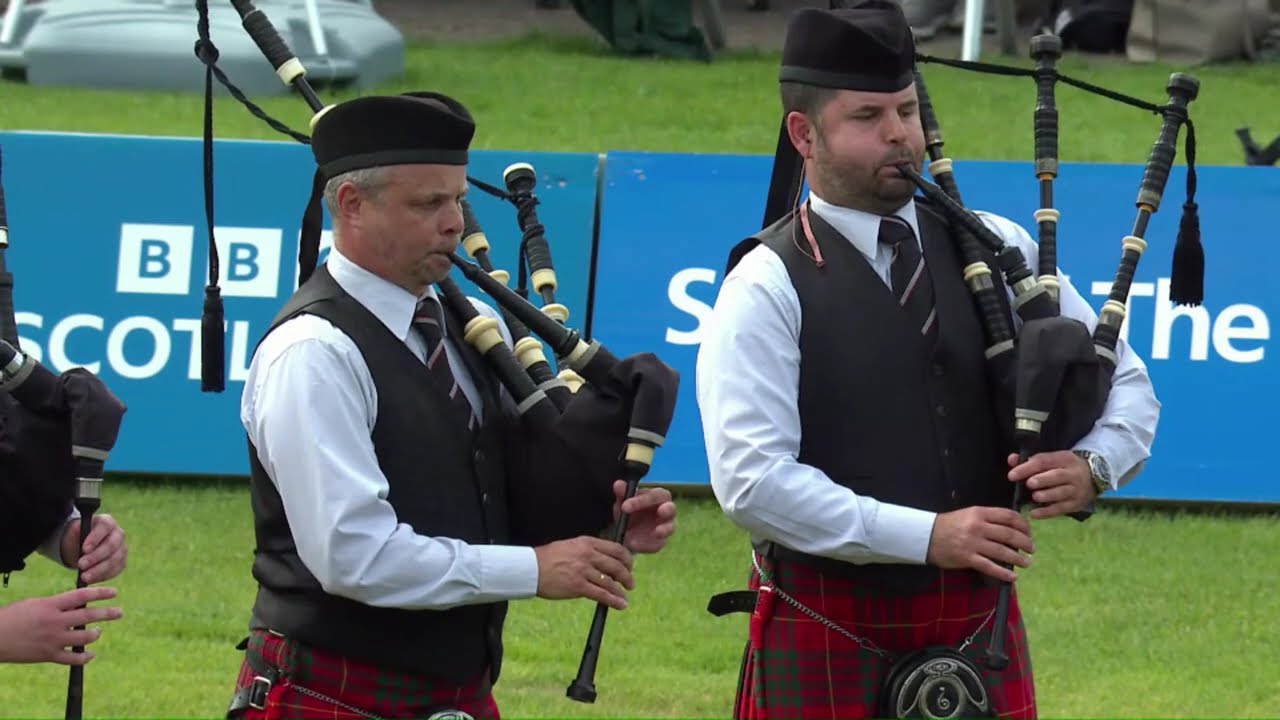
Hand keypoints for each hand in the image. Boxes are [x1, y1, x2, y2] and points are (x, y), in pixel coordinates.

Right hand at [0, 586, 122, 664]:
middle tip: (120, 612)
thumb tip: (79, 605)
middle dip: (108, 613)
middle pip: (89, 616)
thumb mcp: (35, 604)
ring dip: (96, 634)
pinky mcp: (48, 656)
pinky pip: (73, 659)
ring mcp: (52, 640)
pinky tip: (91, 654)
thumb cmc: (13, 617)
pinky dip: (85, 658)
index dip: (100, 593)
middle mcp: (54, 622)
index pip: (82, 596)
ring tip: (98, 631)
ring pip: (85, 638)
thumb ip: (57, 604)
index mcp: (50, 605)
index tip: (114, 592)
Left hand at [60, 514, 127, 583]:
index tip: (84, 549)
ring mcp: (122, 548)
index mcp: (107, 522)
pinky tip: (91, 579)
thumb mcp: (75, 532)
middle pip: (111, 545)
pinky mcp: (122, 562)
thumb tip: (82, 549)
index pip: (105, 526)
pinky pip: (116, 570)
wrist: (83, 547)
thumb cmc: (78, 537)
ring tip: (84, 577)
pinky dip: (103, 576)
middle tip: (80, 565)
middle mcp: (118, 534)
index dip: (95, 537)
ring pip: (115, 560)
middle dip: (95, 557)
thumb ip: (78, 535)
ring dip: (99, 570)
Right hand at [533, 536, 633, 609]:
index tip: (629, 566)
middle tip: (630, 583)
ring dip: (621, 591)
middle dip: (627, 576)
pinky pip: (601, 594)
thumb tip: (605, 560)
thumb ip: (589, 550)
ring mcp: (583, 571)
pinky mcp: (578, 586)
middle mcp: (588, 555)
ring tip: (624, 597)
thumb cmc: (549, 558)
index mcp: (587, 542)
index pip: (616, 549)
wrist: (531, 568)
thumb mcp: (571, 546)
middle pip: (617, 566)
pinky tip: (620, 604)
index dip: (627, 559)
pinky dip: (614, 601)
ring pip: (611, 582)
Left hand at [612, 481, 676, 553]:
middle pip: (671, 508)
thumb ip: (621, 494)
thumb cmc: (628, 511)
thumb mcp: (622, 502)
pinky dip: (647, 545)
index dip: (641, 501)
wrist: (625, 530)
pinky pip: (658, 544)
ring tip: (656, 533)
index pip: (655, 495)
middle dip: (667, 510)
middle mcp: (666, 510)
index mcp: (657, 497)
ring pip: (671, 528)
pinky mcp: (660, 542)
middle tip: (661, 511)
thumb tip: (618, 484)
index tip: (625, 506)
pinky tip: (634, 544)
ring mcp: (665, 527)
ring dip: (664, 529)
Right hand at [926, 506, 1034, 583]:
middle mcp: (978, 527)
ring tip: (1026, 563)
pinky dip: (1004, 573)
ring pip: (1003, 551)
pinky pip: (990, 566)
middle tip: (1031, 549)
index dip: (1023, 525)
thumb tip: (1010, 528)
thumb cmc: (949, 525)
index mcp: (979, 513)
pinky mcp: (967, 558)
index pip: (1008, 516)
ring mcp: (973, 543)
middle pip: (1009, 534)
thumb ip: (988, 519)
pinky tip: (1013, 577)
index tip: (1029, 532)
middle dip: (1025, 543)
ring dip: (1018, 558)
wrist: (925, 535)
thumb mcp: (968, 514)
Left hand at [1007, 451, 1095, 518]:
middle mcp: (1072, 474)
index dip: (1027, 468)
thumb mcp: (1052, 459)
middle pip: (1057, 476)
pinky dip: (1047, 512)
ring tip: (1035, 497)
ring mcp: (1076, 490)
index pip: (1044, 461)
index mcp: (1063, 459)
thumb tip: (1012, 459)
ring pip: (1062, 493)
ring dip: (1048, 495)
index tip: (1012, 475)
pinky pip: (1062, 509)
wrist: (1094, 476)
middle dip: (1043, 480)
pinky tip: (1034, 514)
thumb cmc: (1063, 468)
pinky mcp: (1076, 504)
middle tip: (1029, 483)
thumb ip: (1029, 460)